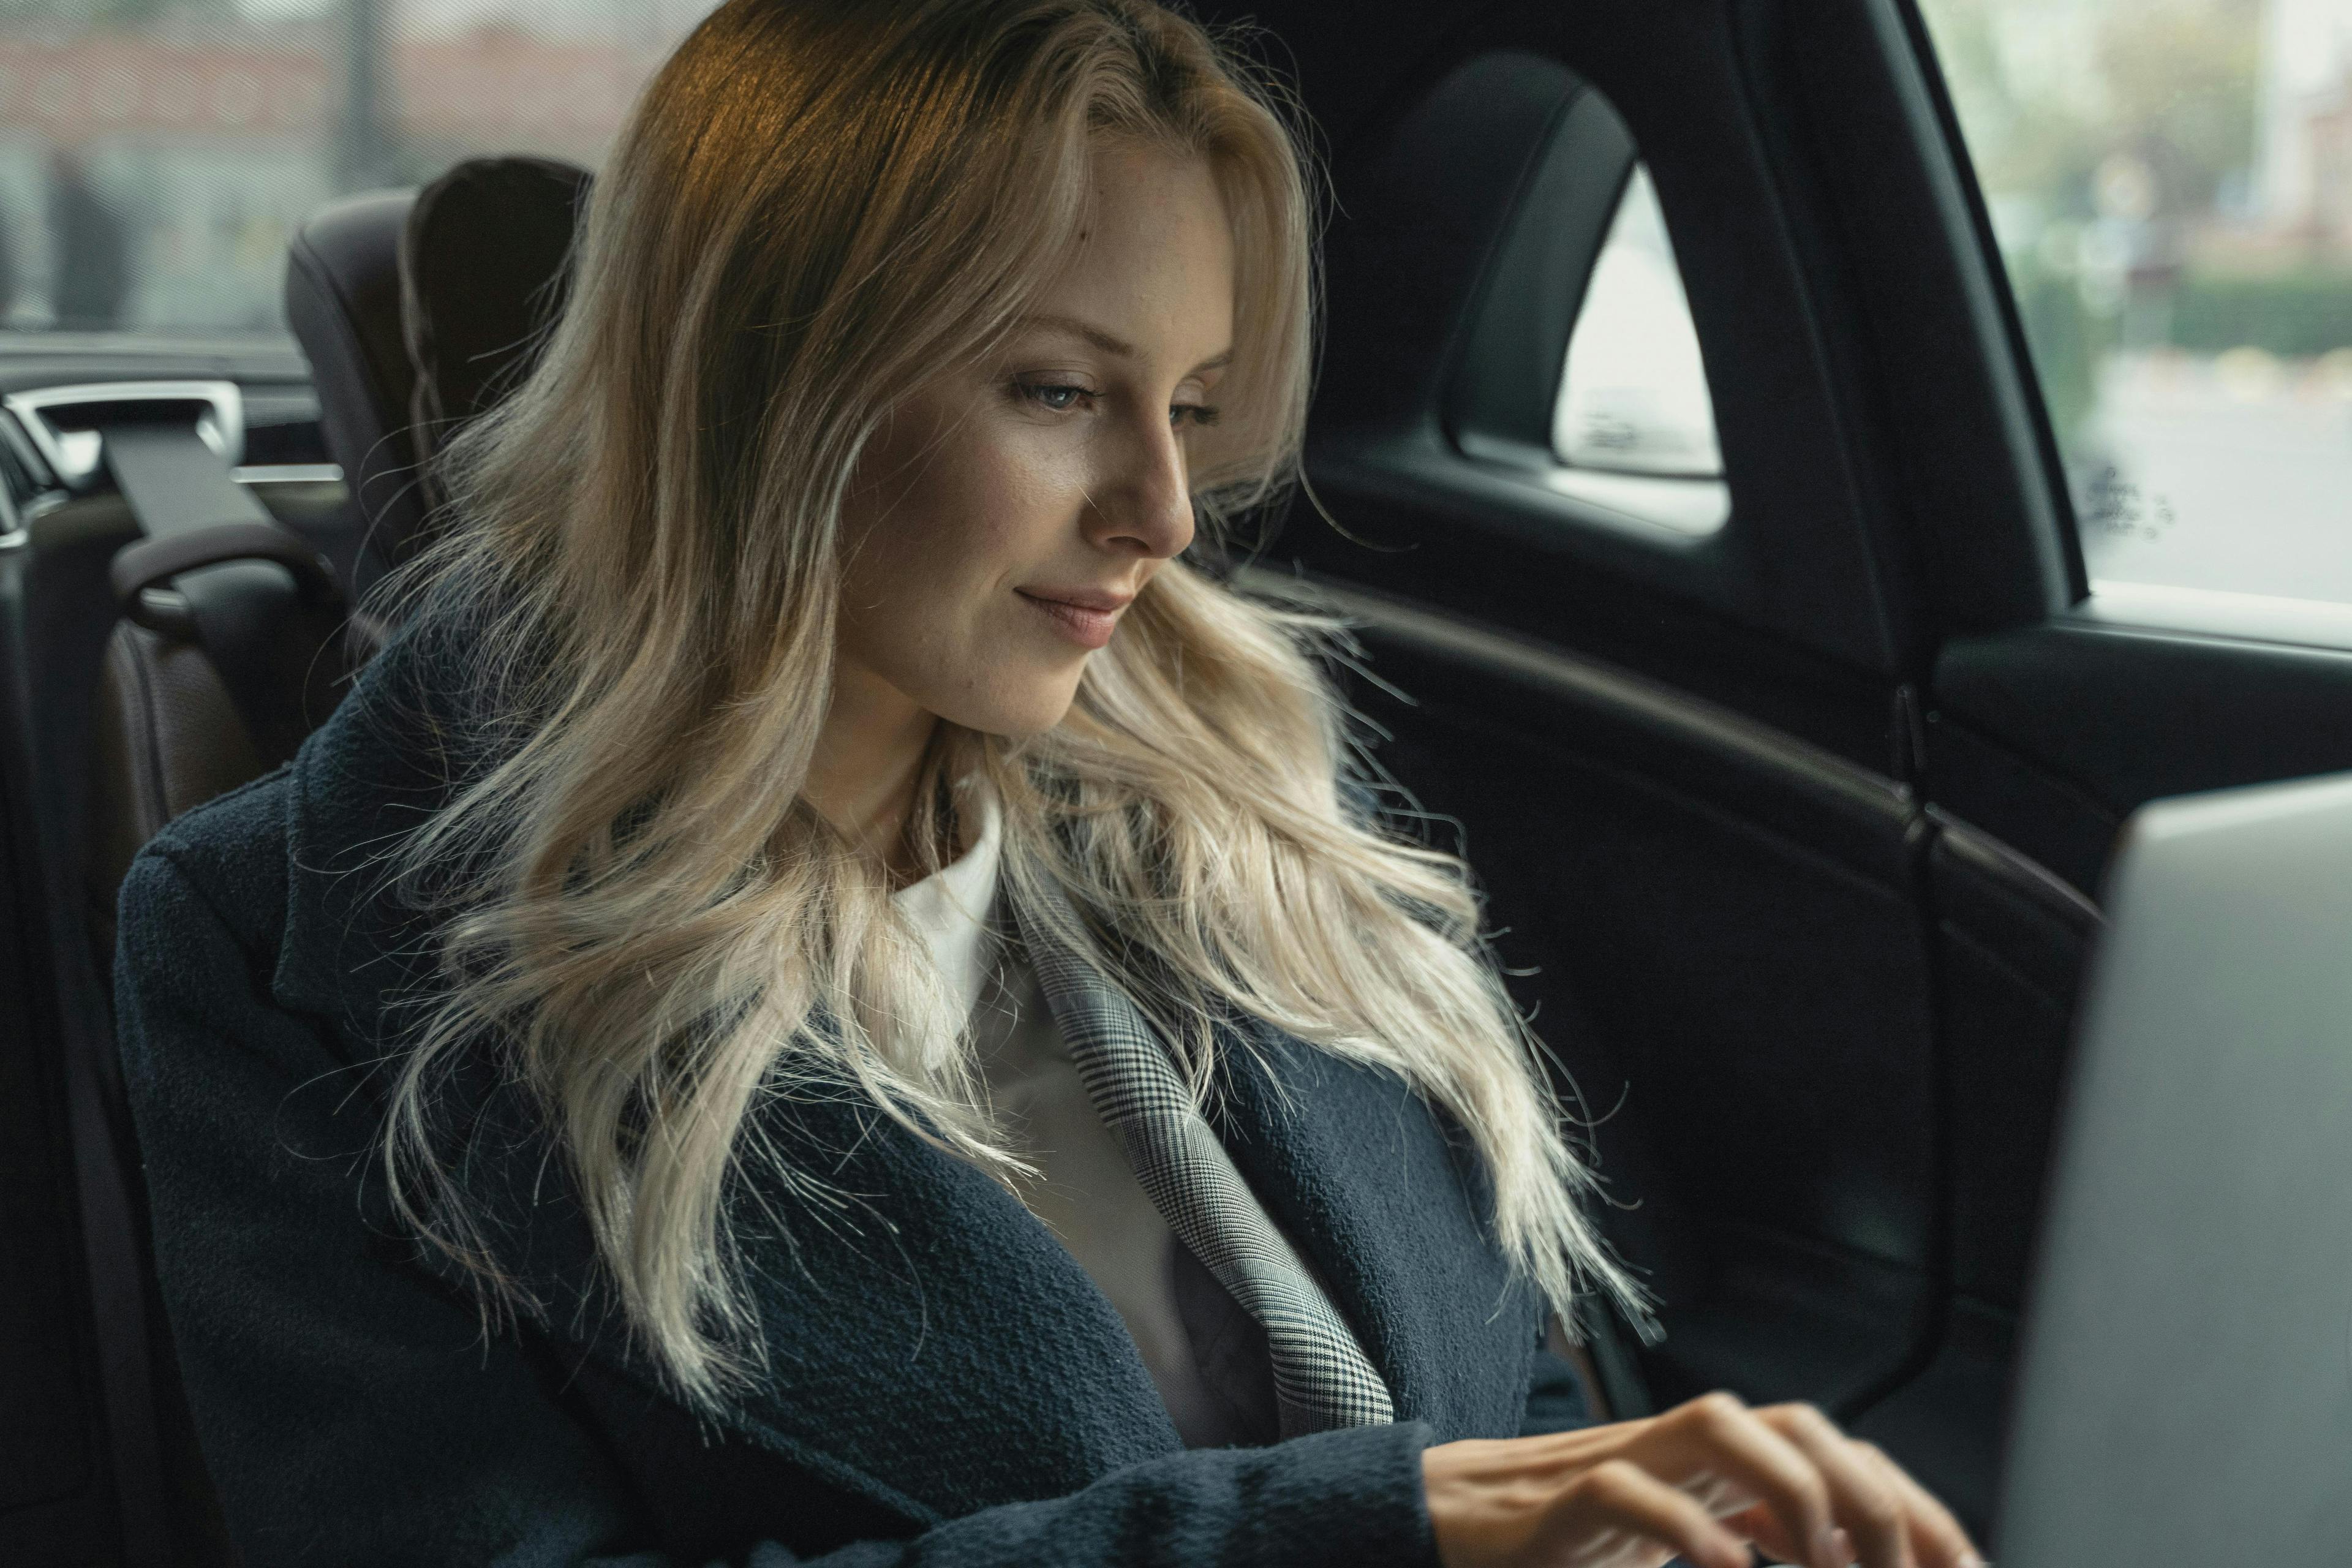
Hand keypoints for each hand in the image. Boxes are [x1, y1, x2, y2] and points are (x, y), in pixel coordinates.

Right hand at [1420, 1390, 1984, 1567]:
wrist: (1451, 1523)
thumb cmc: (1574, 1541)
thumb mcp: (1690, 1540)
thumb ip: (1761, 1542)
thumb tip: (1856, 1559)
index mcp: (1722, 1467)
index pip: (1840, 1457)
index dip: (1915, 1510)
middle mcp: (1684, 1451)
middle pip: (1798, 1425)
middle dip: (1868, 1497)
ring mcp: (1624, 1462)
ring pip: (1721, 1424)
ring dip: (1792, 1490)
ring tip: (1825, 1564)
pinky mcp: (1562, 1499)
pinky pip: (1629, 1486)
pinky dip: (1685, 1526)